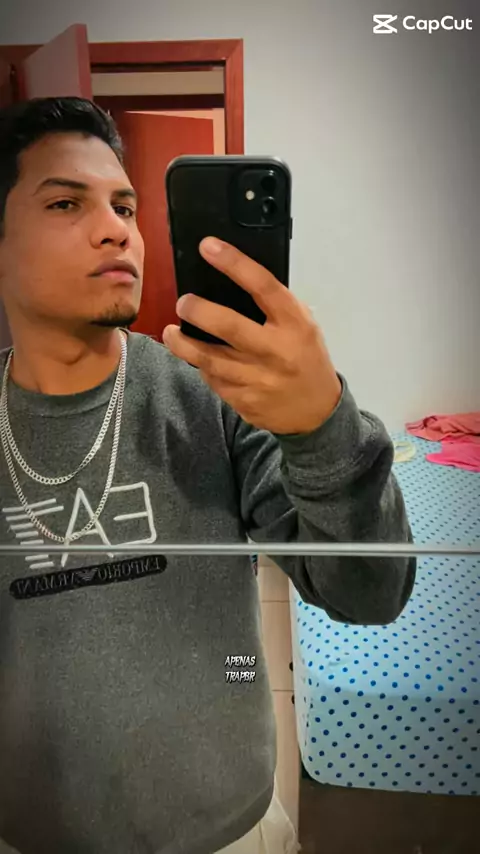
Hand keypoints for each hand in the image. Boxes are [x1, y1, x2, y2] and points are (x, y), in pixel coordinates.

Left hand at [162, 237, 341, 434]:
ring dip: (184, 345)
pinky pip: (214, 381)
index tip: (207, 246)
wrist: (317, 410)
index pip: (263, 286)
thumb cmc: (306, 356)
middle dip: (199, 311)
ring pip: (210, 360)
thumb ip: (274, 307)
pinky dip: (203, 368)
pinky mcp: (245, 402)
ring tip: (171, 332)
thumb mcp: (303, 325)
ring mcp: (259, 380)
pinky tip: (197, 359)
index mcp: (294, 324)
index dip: (234, 263)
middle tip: (183, 303)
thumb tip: (231, 280)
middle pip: (229, 326)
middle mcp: (276, 351)